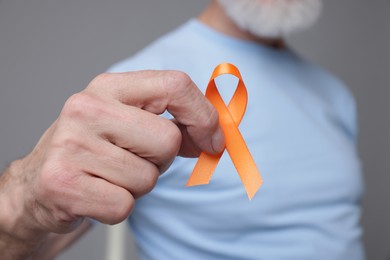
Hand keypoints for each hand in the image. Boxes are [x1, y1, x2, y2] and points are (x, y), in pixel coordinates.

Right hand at [0, 70, 223, 257]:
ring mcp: (72, 145)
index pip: (176, 84)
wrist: (39, 180)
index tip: (213, 140)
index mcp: (110, 86)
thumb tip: (215, 136)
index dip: (205, 116)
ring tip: (110, 174)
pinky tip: (96, 192)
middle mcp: (87, 108)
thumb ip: (175, 123)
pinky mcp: (63, 183)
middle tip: (133, 158)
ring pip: (148, 178)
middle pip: (168, 140)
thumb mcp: (131, 122)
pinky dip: (118, 206)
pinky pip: (124, 205)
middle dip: (162, 160)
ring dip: (138, 184)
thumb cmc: (94, 148)